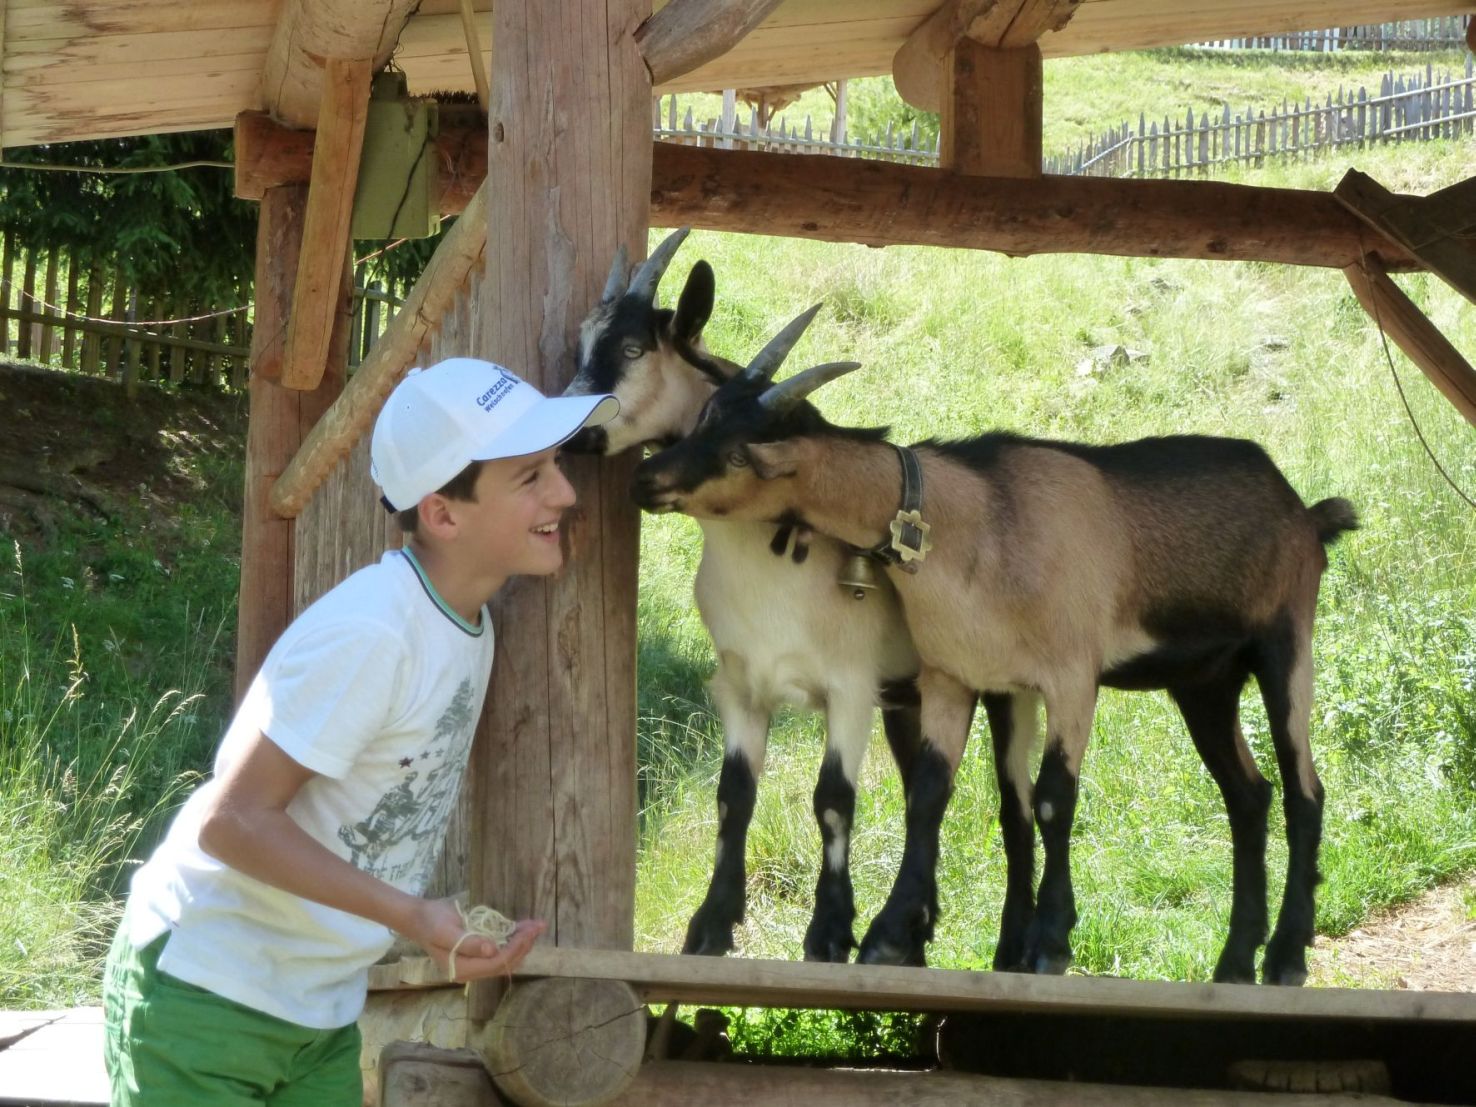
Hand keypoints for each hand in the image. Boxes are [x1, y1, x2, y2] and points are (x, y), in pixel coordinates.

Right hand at [403, 897, 546, 981]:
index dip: (513, 948)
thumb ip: (468, 942)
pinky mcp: (478, 952)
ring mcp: (475, 962)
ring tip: (537, 926)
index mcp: (462, 969)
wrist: (419, 917)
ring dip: (522, 942)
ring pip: (506, 956)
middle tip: (538, 926)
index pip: (495, 963)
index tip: (527, 931)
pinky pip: (500, 949)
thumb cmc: (430, 922)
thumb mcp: (445, 930)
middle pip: (504, 962)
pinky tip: (525, 926)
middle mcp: (471, 970)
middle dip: (523, 945)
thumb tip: (492, 950)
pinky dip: (513, 938)